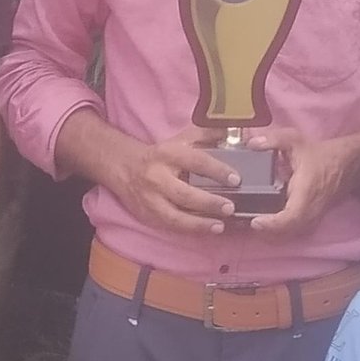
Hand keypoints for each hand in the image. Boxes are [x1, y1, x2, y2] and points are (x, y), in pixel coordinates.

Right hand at [105, 126, 241, 235]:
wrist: (123, 167)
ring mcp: (150, 199)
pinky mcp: (147, 215)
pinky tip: (204, 230)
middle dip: (209, 203)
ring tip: (219, 226)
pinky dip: (188, 229)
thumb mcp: (181, 140)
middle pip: (184, 194)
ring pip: (175, 216)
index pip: (196, 162)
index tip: (235, 179)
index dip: (217, 170)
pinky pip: (169, 226)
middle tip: (230, 208)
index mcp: (168, 154)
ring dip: (199, 224)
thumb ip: (206, 135)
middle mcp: (157, 177)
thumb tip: (232, 130)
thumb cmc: (160, 154)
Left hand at [246, 128, 347, 237]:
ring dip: (273, 235)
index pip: (290, 218)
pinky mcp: (314, 219)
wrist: (349, 163)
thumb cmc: (322, 155)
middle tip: (247, 223)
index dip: (272, 225)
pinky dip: (281, 232)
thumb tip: (252, 143)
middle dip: (266, 233)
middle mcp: (311, 209)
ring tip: (255, 224)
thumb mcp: (296, 141)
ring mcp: (314, 217)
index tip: (255, 221)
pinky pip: (296, 232)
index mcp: (306, 192)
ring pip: (292, 235)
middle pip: (288, 233)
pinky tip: (268, 223)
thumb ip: (273, 140)